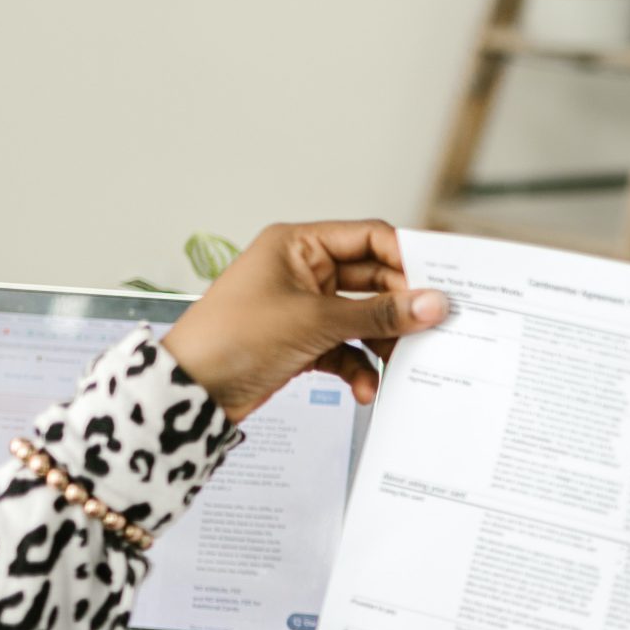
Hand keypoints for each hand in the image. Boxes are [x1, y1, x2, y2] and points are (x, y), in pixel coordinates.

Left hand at [158, 220, 446, 422]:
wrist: (191, 390)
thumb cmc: (232, 338)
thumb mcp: (315, 322)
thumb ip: (379, 315)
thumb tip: (432, 303)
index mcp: (299, 245)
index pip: (369, 238)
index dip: (406, 260)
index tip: (438, 286)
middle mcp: (303, 271)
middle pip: (372, 281)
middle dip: (398, 310)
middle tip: (430, 330)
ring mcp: (304, 308)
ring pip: (363, 319)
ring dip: (382, 344)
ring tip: (399, 364)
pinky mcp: (304, 342)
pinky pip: (347, 349)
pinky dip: (359, 368)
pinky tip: (365, 388)